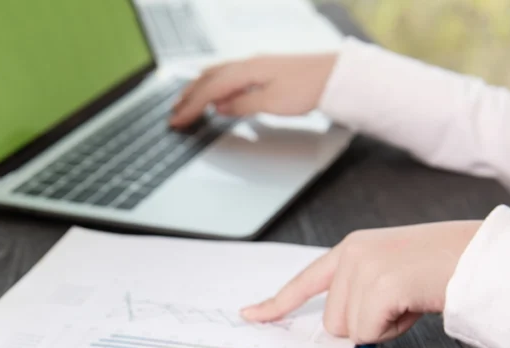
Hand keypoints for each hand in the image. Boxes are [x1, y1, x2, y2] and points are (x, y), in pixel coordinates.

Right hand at [170, 53, 337, 127]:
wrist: (336, 76)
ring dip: (199, 89)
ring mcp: (256, 65)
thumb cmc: (309, 87)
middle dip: (188, 96)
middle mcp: (249, 64)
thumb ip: (243, 105)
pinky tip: (218, 95)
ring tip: (186, 100)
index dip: (191, 106)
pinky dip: (216, 85)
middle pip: (209, 79)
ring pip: (218, 75)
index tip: (177, 120)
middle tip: (173, 112)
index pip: (209, 90)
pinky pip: (231, 76)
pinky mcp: (264, 70)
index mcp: (247, 70)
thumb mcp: (272, 102)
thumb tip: (221, 108)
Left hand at [241, 221, 482, 343]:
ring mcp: (363, 268)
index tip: (249, 315)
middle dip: (366, 325)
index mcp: (351, 249)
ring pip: (349, 331)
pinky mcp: (379, 285)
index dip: (277, 304)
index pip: (305, 281)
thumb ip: (361, 292)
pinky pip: (368, 333)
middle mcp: (351, 254)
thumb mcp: (392, 273)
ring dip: (382, 328)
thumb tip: (341, 330)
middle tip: (401, 303)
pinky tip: (414, 306)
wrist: (481, 257)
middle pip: (332, 322)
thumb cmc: (444, 269)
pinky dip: (394, 330)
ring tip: (410, 301)